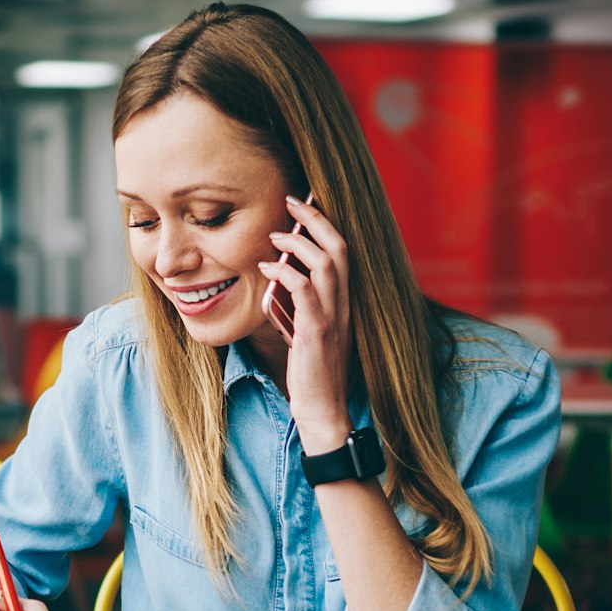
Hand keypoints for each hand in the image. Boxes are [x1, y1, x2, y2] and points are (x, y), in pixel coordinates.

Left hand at [259, 194, 352, 450]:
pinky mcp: (317, 332)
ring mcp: (333, 317)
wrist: (322, 409)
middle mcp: (344, 305)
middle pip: (339, 248)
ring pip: (326, 264)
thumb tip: (280, 278)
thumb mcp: (309, 331)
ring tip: (275, 234)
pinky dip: (285, 273)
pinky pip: (305, 291)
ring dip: (299, 243)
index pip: (342, 253)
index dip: (325, 225)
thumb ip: (302, 305)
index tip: (303, 207)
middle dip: (315, 219)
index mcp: (344, 302)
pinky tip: (267, 268)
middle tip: (291, 201)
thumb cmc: (312, 373)